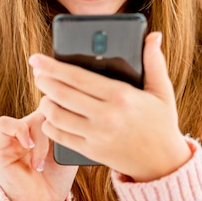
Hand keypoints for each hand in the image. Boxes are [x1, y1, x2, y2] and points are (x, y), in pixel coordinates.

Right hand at [0, 110, 77, 200]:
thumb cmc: (58, 178)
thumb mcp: (68, 149)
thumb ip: (68, 128)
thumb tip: (68, 110)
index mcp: (48, 123)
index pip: (55, 101)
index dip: (65, 109)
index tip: (74, 127)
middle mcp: (31, 125)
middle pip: (47, 107)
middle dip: (56, 126)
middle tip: (59, 147)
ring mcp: (16, 134)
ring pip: (32, 118)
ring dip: (40, 139)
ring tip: (40, 163)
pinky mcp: (0, 145)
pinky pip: (5, 124)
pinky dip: (20, 132)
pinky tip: (28, 148)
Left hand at [31, 31, 191, 181]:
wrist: (164, 164)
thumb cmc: (162, 123)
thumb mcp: (162, 91)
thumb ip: (154, 62)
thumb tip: (153, 35)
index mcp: (121, 96)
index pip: (78, 77)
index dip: (53, 66)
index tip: (37, 58)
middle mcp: (106, 116)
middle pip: (62, 94)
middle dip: (44, 81)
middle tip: (37, 72)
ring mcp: (96, 135)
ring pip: (57, 116)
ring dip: (45, 102)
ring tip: (44, 93)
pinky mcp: (91, 151)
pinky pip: (61, 137)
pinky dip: (49, 125)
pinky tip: (49, 116)